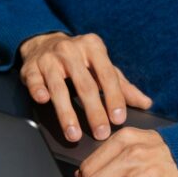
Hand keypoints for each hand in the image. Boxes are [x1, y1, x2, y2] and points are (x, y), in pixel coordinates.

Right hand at [19, 32, 151, 141]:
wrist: (45, 42)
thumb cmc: (81, 60)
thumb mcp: (102, 66)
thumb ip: (123, 85)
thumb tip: (146, 104)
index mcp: (94, 47)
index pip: (107, 75)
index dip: (114, 97)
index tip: (119, 119)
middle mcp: (71, 50)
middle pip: (85, 85)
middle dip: (94, 112)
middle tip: (101, 134)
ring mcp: (49, 58)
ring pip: (59, 87)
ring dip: (66, 113)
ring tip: (74, 135)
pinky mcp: (31, 66)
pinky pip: (34, 80)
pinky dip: (38, 90)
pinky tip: (43, 101)